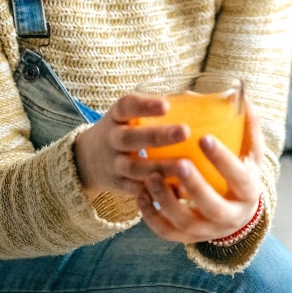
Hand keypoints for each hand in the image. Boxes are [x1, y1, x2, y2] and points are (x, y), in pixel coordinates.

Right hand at [73, 91, 189, 199]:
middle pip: (130, 138)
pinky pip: (138, 191)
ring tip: (185, 165)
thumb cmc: (124, 129)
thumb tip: (204, 100)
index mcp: (117, 116)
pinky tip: (180, 191)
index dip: (145, 105)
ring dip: (160, 168)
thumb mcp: (130, 114)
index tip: (166, 105)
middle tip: (185, 131)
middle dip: (156, 136)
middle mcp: (112, 139)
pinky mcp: (120, 186)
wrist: (87, 160)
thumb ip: (160, 106)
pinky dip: (158, 192)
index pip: (126, 106)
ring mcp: (114, 164)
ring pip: (135, 168)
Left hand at [134, 98, 265, 243]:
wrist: (237, 213)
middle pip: (213, 206)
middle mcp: (231, 216)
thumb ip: (247, 127)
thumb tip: (242, 96)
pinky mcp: (188, 238)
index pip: (239, 177)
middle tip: (178, 161)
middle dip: (195, 185)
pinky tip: (140, 195)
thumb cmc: (241, 173)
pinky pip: (168, 232)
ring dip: (167, 201)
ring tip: (151, 176)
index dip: (223, 160)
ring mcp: (209, 230)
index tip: (204, 138)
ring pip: (186, 223)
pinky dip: (152, 217)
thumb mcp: (250, 153)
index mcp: (249, 192)